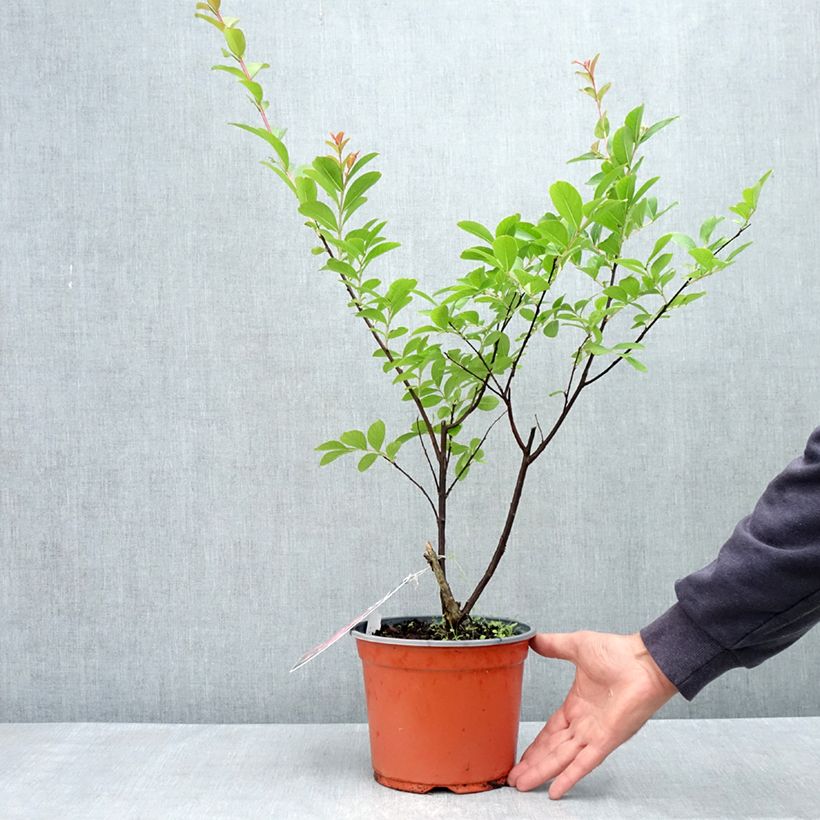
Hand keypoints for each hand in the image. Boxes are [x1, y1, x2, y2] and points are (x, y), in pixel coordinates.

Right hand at [507, 630, 677, 798]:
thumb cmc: (618, 653)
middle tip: (513, 778)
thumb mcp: (577, 646)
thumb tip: (534, 640)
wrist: (645, 661)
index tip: (522, 756)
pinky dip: (569, 776)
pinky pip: (584, 762)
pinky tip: (555, 790)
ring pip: (561, 758)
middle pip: (552, 749)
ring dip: (541, 772)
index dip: (536, 745)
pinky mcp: (605, 740)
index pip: (551, 731)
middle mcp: (584, 724)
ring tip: (521, 784)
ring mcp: (594, 734)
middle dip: (532, 764)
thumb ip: (554, 645)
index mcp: (577, 705)